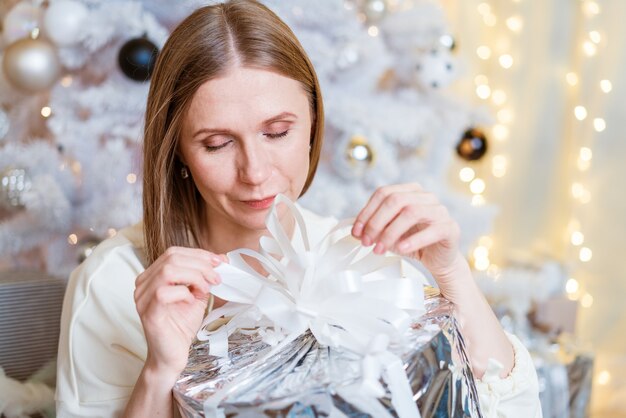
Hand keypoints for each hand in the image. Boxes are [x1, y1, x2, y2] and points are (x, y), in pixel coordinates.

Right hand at [134, 247, 224, 380]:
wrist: (171, 356)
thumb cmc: (180, 327)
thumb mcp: (196, 295)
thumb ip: (204, 277)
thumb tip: (220, 260)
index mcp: (152, 276)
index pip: (173, 253)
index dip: (198, 254)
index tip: (219, 262)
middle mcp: (143, 285)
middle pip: (171, 258)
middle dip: (200, 264)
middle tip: (216, 278)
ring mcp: (143, 298)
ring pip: (168, 271)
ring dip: (194, 276)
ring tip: (206, 289)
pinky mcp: (148, 313)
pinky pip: (164, 292)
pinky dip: (183, 293)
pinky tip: (191, 301)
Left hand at [352, 183, 467, 296]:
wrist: (438, 261)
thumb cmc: (413, 243)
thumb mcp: (389, 233)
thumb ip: (375, 228)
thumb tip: (357, 231)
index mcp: (410, 191)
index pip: (383, 193)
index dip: (367, 212)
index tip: (356, 232)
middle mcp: (426, 197)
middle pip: (396, 200)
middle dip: (376, 222)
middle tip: (366, 242)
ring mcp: (440, 211)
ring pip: (411, 212)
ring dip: (391, 232)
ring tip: (380, 249)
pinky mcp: (450, 228)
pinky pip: (432, 230)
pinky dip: (414, 240)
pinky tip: (401, 249)